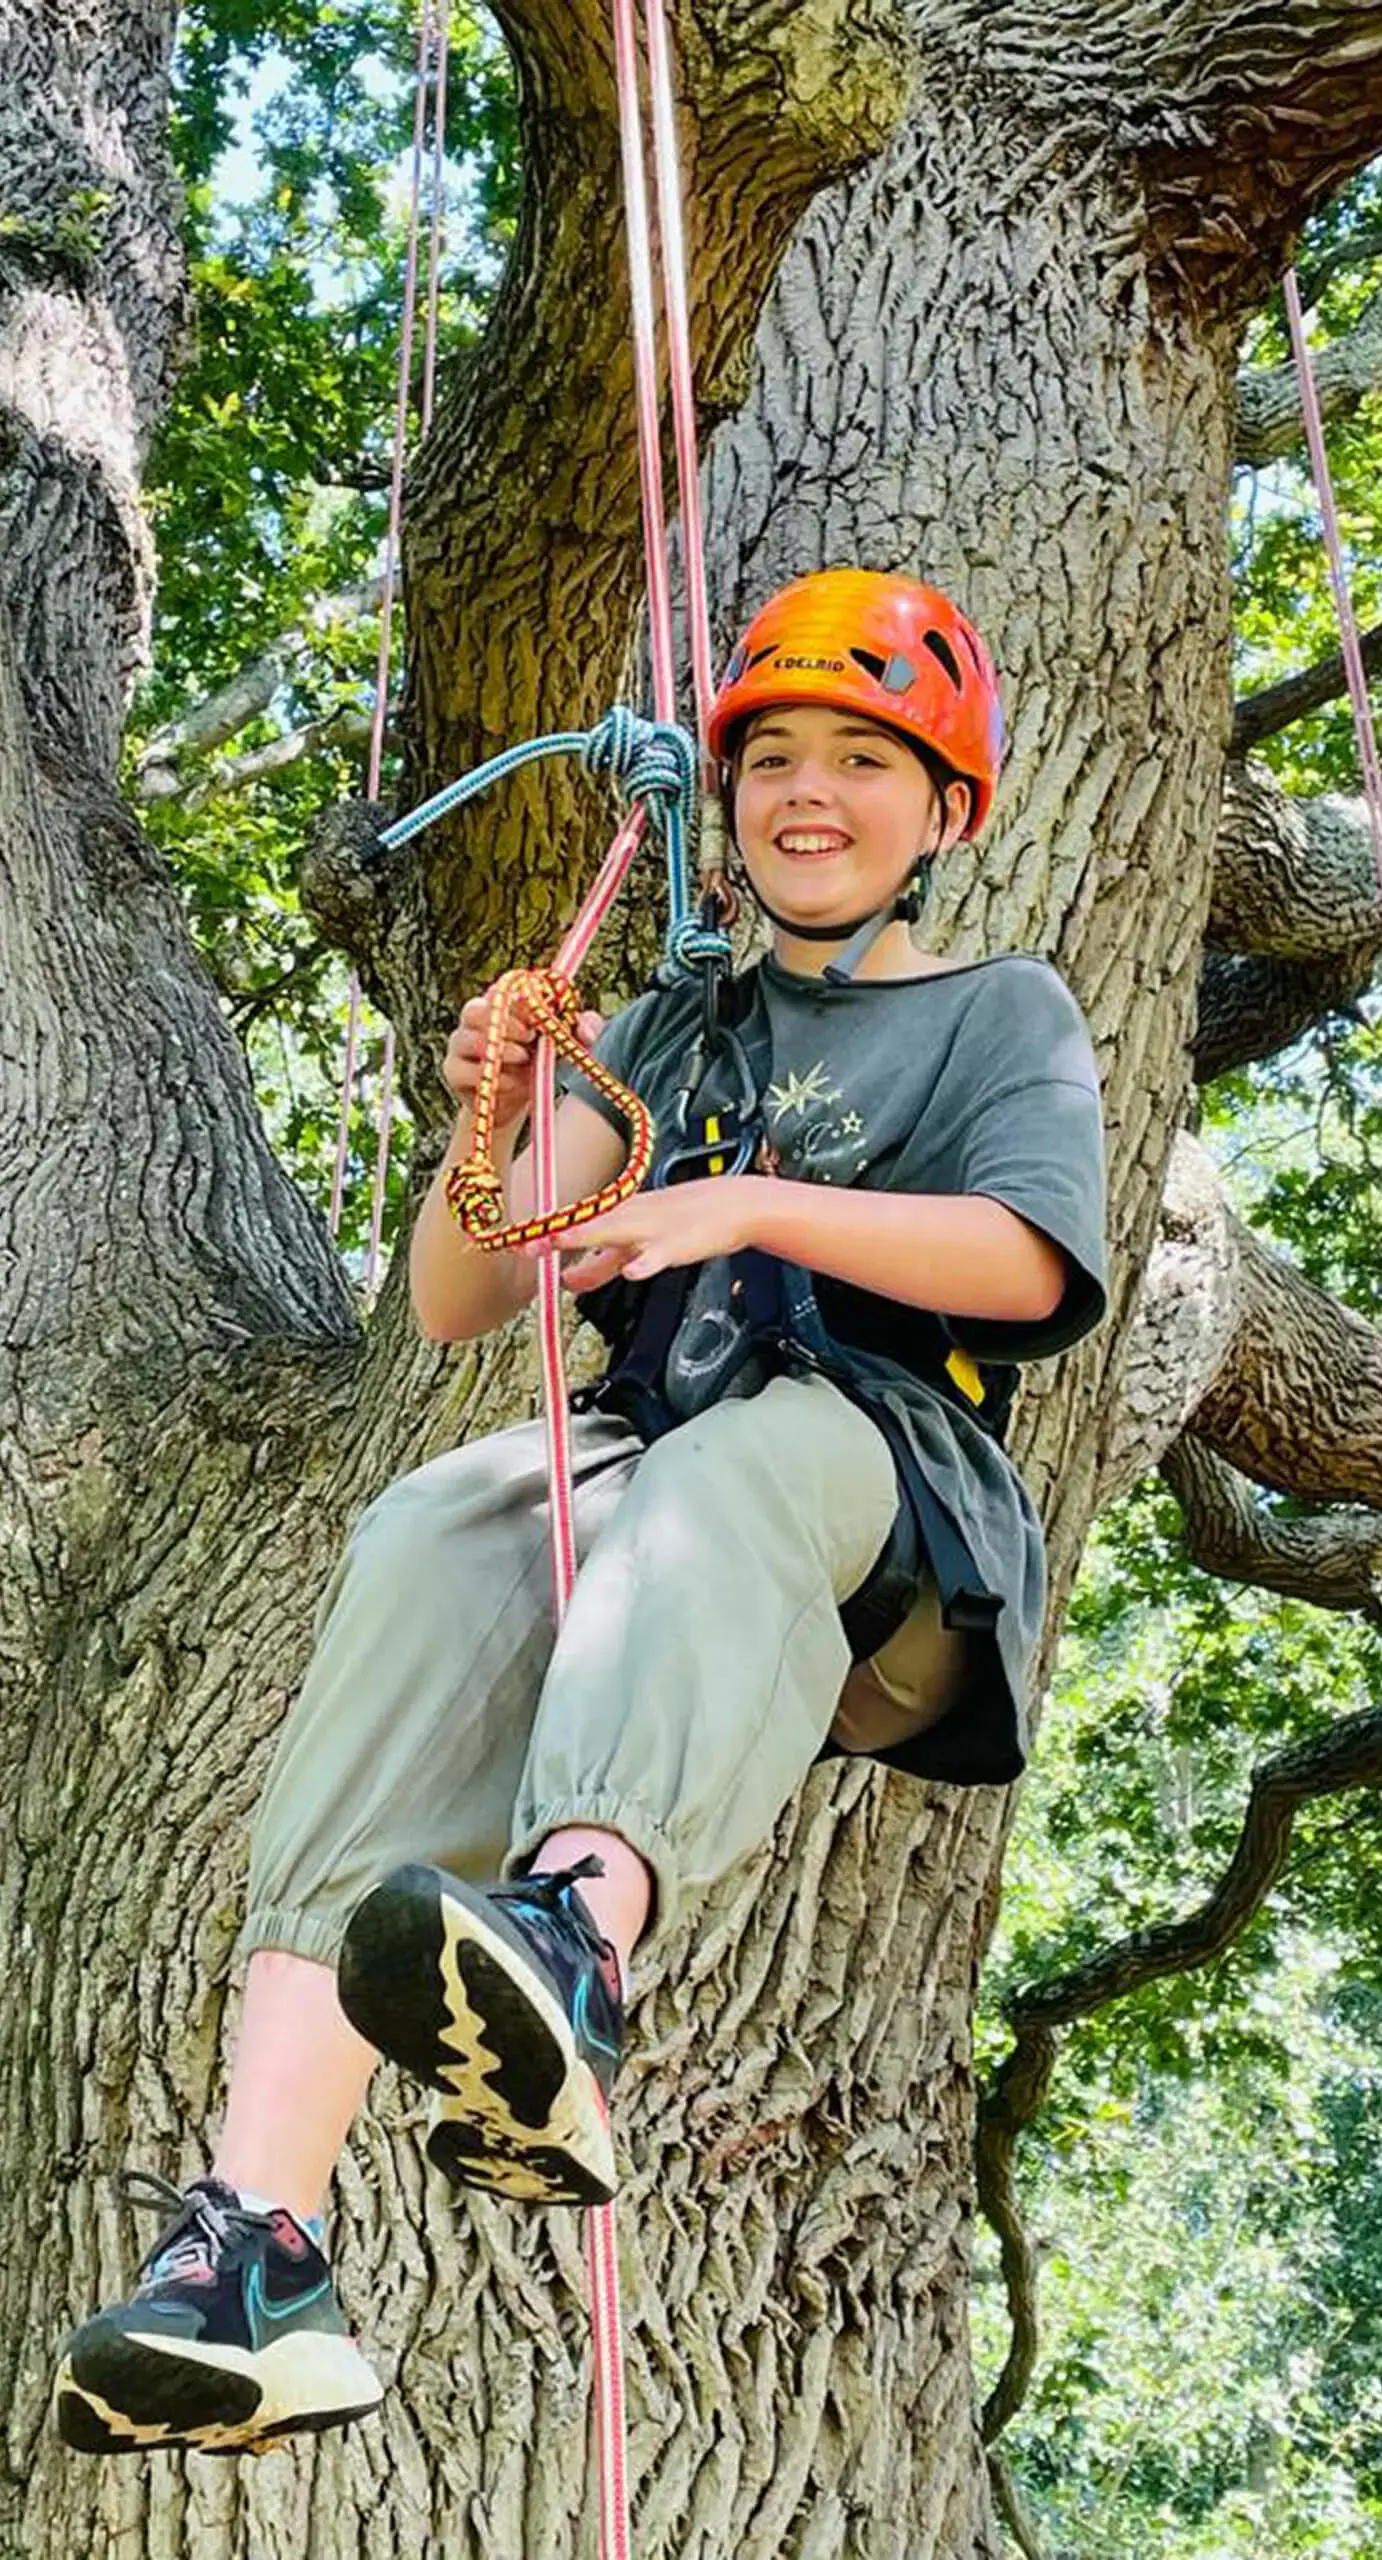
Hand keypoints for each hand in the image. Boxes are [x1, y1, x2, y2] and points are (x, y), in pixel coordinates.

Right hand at [443, 987, 604, 1129]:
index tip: (542, 1020)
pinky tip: (512, 1083)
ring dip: (500, 1049)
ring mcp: (460, 1044)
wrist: (517, 1101)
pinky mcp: (453, 1071)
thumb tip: (586, 1029)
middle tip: (531, 1038)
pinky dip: (493, 1076)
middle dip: (507, 1024)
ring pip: (467, 1038)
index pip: (503, 989)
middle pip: (476, 1009)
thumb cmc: (540, 1062)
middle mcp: (474, 1018)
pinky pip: (465, 1070)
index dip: (523, 1003)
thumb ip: (583, 1030)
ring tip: (523, 1058)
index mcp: (500, 1002)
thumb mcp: (566, 1045)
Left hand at [531, 1176, 758, 1291]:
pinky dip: (646, 1262)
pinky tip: (634, 1271)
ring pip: (617, 1231)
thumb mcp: (635, 1244)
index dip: (543, 1232)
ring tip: (563, 1241)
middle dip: (555, 1234)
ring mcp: (654, 1228)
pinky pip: (660, 1254)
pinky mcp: (680, 1243)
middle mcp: (629, 1216)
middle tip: (525, 1244)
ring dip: (589, 1237)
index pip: (574, 1222)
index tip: (511, 1242)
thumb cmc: (684, 1221)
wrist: (732, 1204)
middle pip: (586, 1225)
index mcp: (617, 1215)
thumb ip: (600, 1263)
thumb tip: (565, 1279)